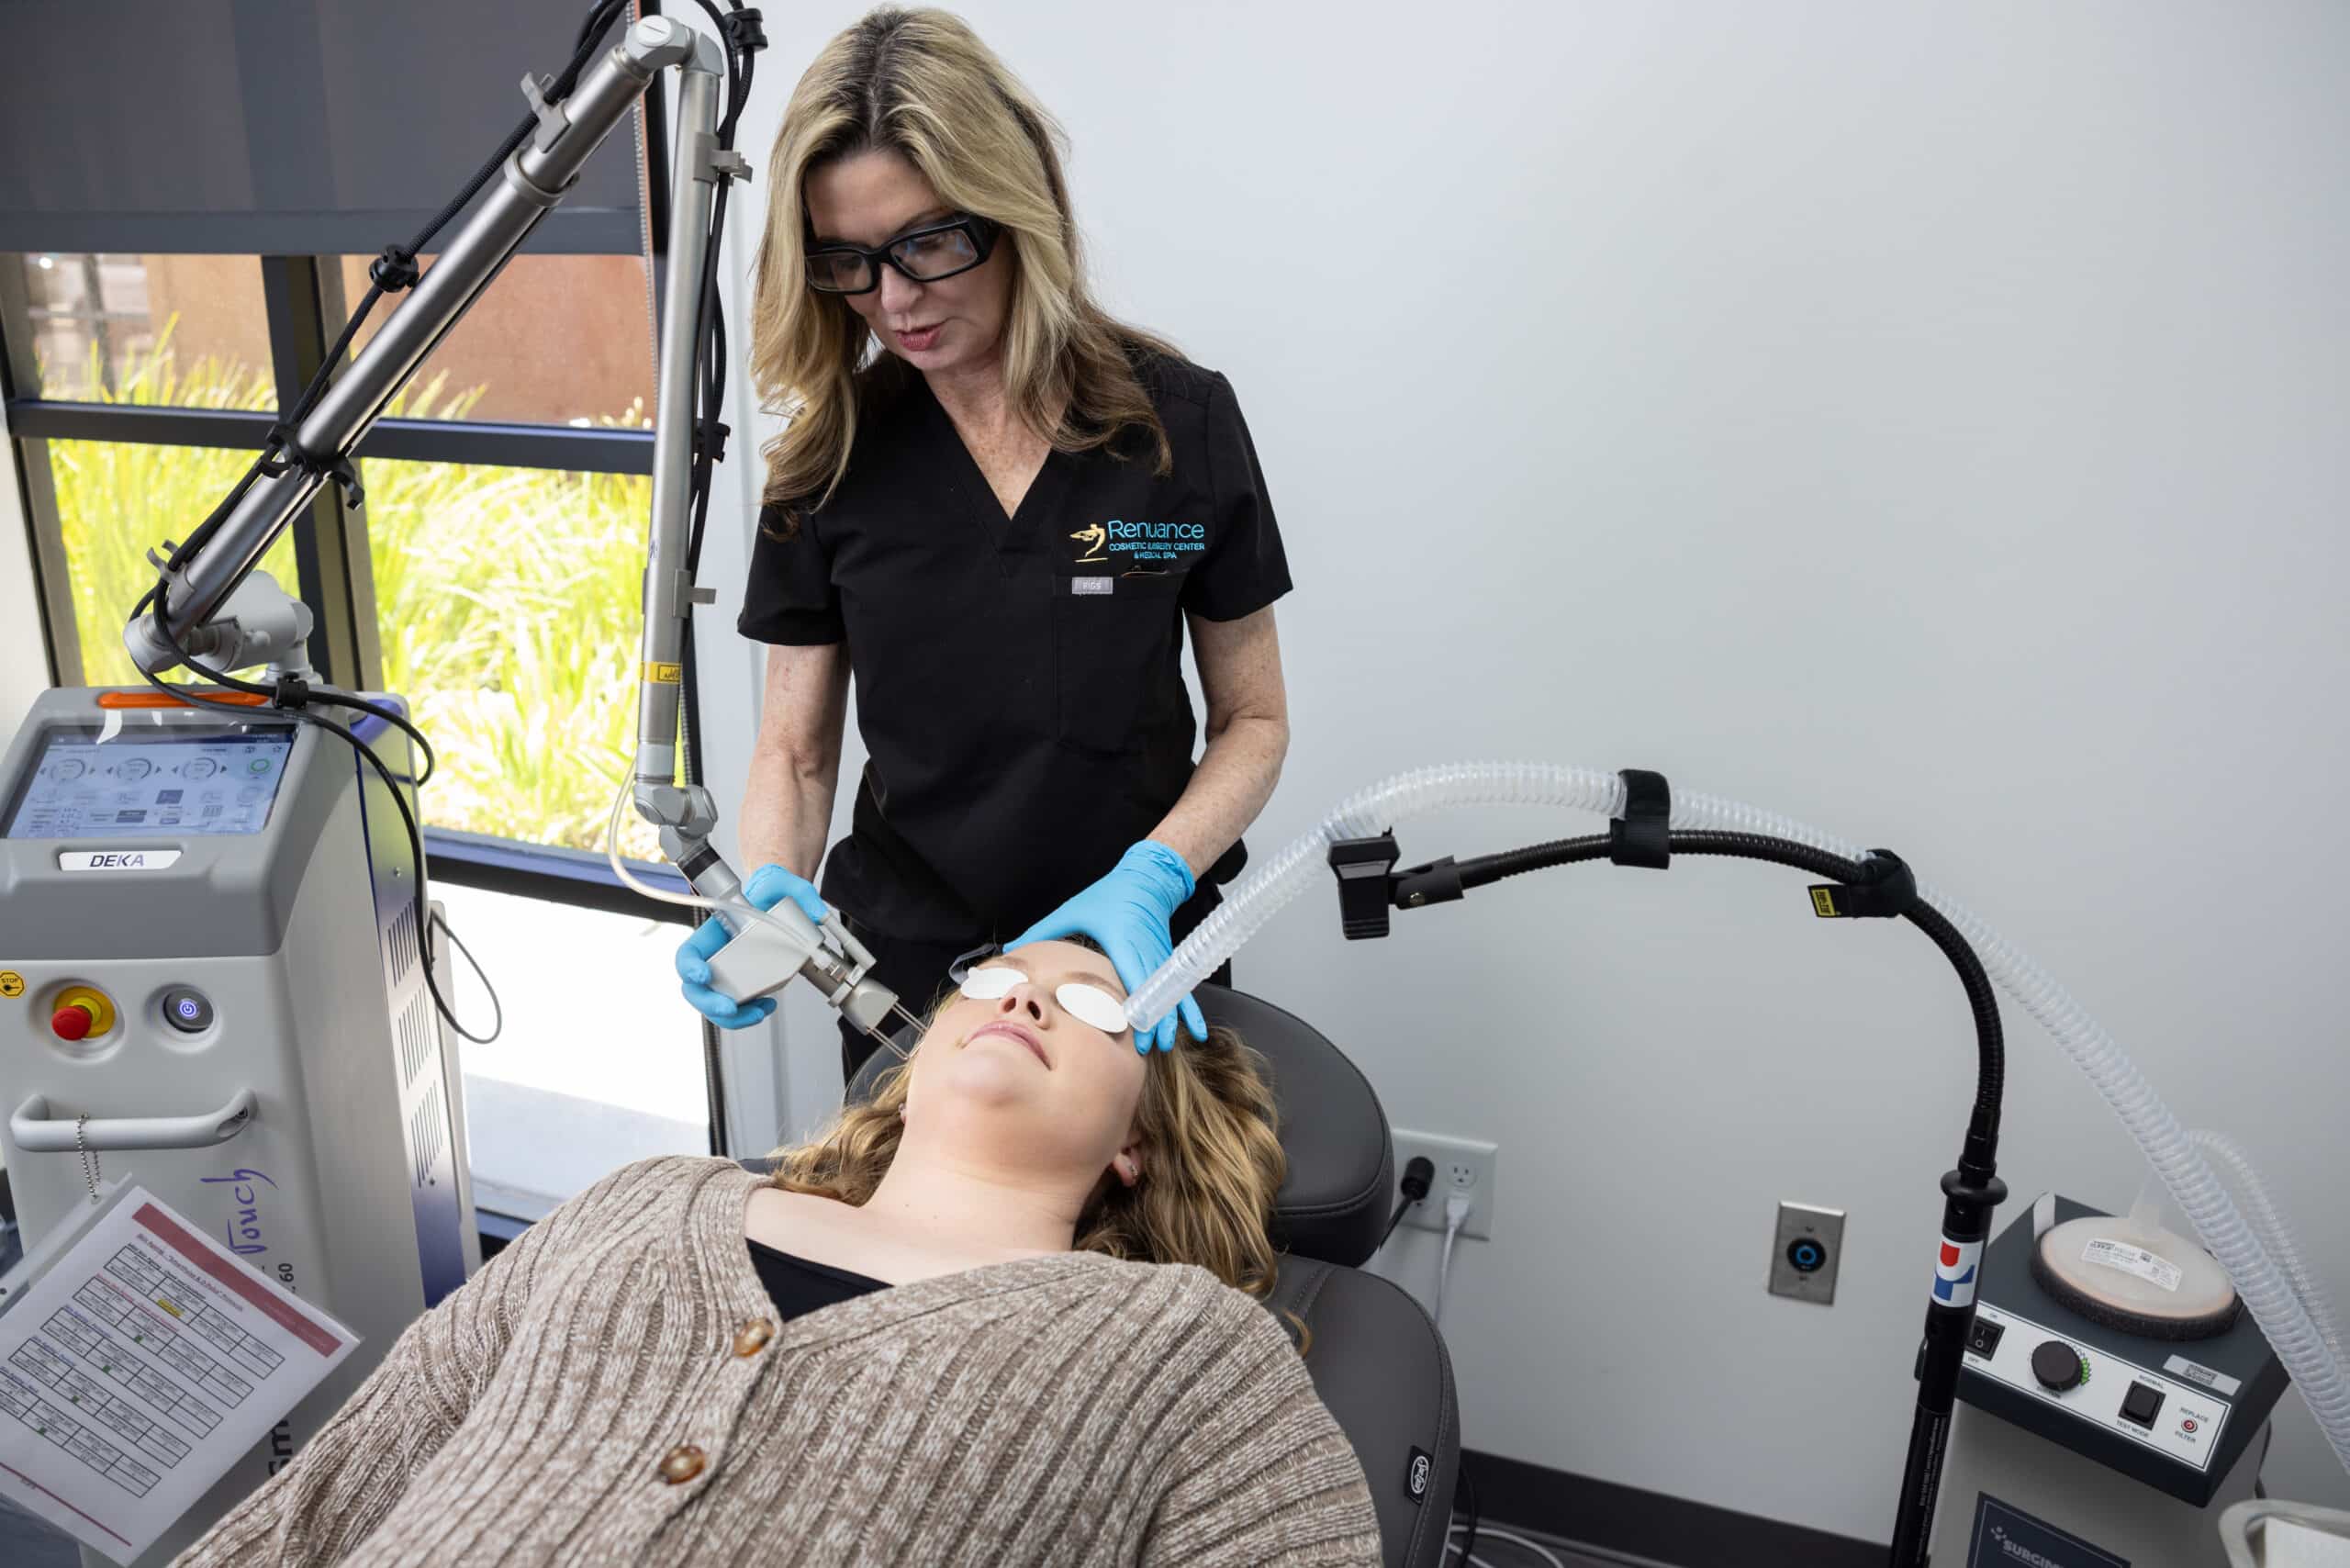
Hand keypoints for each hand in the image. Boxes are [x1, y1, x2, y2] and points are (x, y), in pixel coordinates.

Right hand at [674, 864, 828, 1028]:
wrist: (780, 903)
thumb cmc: (772, 894)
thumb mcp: (784, 885)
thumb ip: (800, 892)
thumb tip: (816, 912)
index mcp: (715, 932)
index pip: (688, 952)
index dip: (689, 966)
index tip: (703, 974)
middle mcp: (716, 955)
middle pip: (695, 988)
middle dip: (709, 1003)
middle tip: (730, 1008)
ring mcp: (727, 973)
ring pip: (715, 1003)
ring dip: (733, 1016)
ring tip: (758, 1012)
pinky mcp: (744, 984)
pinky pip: (737, 1007)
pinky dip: (748, 1014)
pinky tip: (766, 1006)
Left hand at [1008, 841, 1206, 1052]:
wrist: (1146, 878)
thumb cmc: (1109, 895)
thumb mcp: (1073, 910)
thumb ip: (1043, 930)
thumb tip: (1011, 947)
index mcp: (1124, 942)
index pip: (1132, 979)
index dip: (1136, 1006)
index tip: (1134, 1029)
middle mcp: (1146, 953)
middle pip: (1154, 993)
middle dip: (1154, 1023)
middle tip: (1149, 1048)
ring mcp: (1160, 959)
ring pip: (1170, 995)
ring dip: (1171, 1021)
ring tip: (1167, 1045)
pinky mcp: (1166, 962)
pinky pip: (1179, 990)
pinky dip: (1187, 1010)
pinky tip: (1194, 1029)